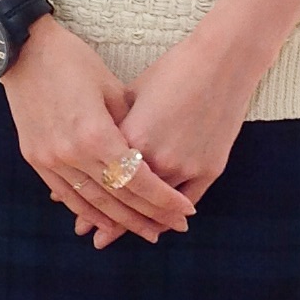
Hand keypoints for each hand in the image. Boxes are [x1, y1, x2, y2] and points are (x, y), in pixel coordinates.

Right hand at [0, 19, 196, 248]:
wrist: (22, 51)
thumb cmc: (73, 60)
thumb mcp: (111, 88)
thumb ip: (129, 126)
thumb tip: (148, 155)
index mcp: (96, 135)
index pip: (137, 180)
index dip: (163, 199)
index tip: (184, 211)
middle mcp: (72, 154)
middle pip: (118, 197)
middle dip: (148, 216)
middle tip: (171, 228)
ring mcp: (51, 159)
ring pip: (91, 202)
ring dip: (119, 221)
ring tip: (145, 231)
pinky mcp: (36, 158)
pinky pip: (66, 193)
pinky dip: (86, 209)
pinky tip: (104, 221)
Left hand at [83, 28, 264, 248]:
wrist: (222, 61)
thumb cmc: (173, 70)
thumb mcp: (133, 95)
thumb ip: (113, 128)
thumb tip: (89, 152)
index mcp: (130, 137)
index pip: (104, 177)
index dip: (89, 200)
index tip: (76, 218)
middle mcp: (156, 158)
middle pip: (127, 199)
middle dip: (109, 223)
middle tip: (95, 239)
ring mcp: (185, 165)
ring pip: (156, 206)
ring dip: (141, 222)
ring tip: (124, 235)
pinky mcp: (210, 168)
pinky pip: (186, 200)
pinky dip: (171, 212)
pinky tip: (160, 221)